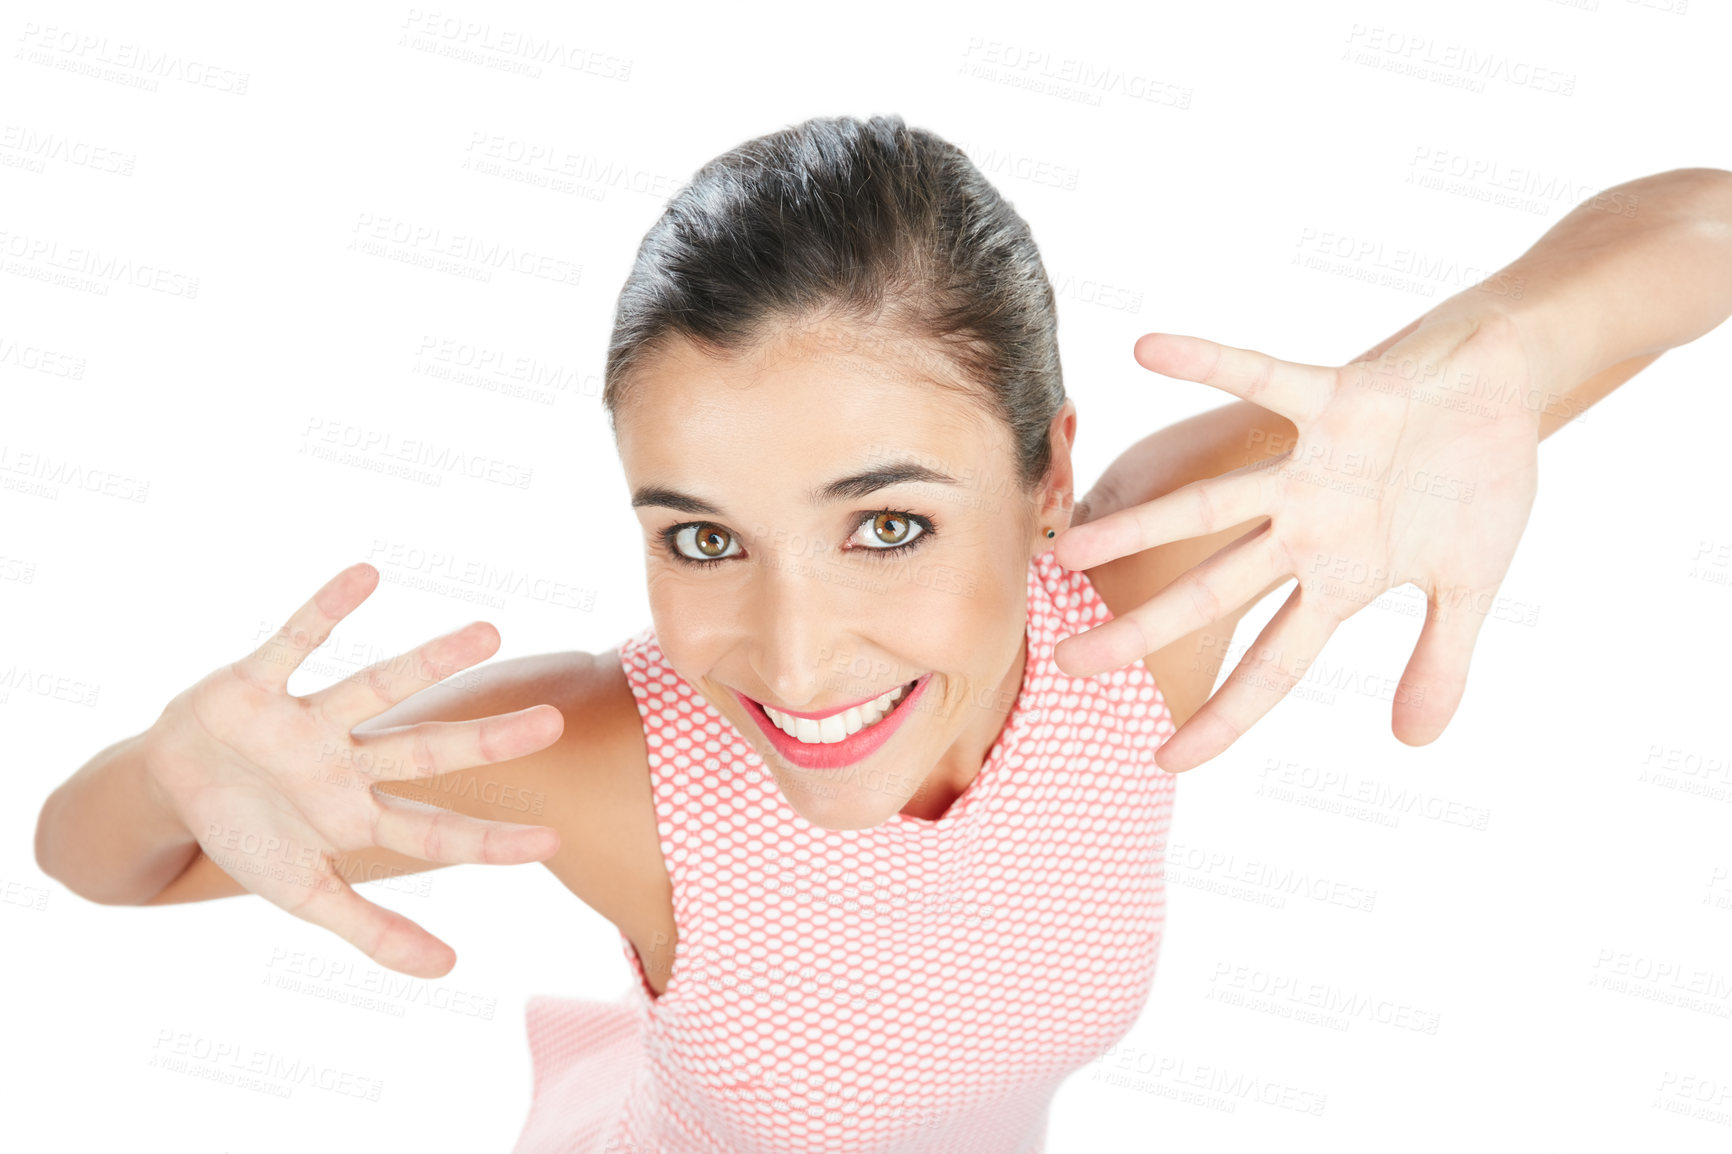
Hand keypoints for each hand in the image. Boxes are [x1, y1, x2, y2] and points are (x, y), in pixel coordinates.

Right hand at [143, 562, 564, 976]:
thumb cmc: (251, 835)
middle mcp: (347, 761)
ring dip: (431, 661)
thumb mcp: (304, 895)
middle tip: (553, 721)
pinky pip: (296, 640)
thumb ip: (373, 932)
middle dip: (485, 740)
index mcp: (359, 814)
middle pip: (427, 749)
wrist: (170, 787)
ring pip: (379, 686)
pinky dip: (324, 610)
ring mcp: (307, 720)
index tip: (551, 841)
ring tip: (489, 632)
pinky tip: (366, 575)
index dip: (488, 840)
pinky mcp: (257, 683)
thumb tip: (450, 969)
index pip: (436, 830)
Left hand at [1053, 308, 1542, 772]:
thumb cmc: (1480, 481)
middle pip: (1212, 592)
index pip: (1274, 665)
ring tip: (1071, 546)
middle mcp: (1308, 530)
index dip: (1225, 714)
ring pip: (1208, 505)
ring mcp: (1311, 469)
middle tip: (1066, 663)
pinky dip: (1210, 361)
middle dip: (1142, 631)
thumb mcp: (1470, 585)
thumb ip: (1440, 661)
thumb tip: (1413, 742)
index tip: (1167, 761)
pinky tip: (1147, 348)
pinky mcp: (1331, 399)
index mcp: (1341, 580)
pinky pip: (1262, 375)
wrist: (1507, 382)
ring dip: (1142, 525)